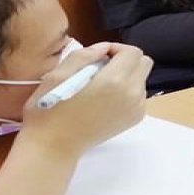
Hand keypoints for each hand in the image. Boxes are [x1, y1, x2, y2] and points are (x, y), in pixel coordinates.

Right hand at [15, 43, 151, 157]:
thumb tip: (103, 49)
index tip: (98, 56)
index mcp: (114, 81)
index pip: (132, 52)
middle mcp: (131, 94)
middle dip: (125, 60)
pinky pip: (139, 96)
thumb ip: (85, 55)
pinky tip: (105, 99)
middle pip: (143, 63)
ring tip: (100, 86)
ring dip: (126, 75)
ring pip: (141, 80)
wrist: (53, 146)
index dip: (115, 48)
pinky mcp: (133, 120)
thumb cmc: (50, 109)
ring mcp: (135, 109)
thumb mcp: (59, 74)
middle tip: (100, 67)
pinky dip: (127, 91)